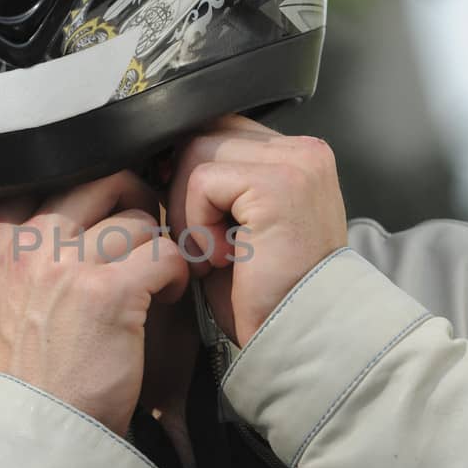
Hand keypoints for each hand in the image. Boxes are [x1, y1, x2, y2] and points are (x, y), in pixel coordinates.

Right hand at [0, 171, 190, 437]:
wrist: (42, 425)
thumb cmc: (33, 368)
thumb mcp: (6, 297)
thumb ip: (30, 251)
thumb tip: (74, 210)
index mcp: (3, 241)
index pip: (52, 176)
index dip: (92, 192)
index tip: (108, 214)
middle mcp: (32, 244)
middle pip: (101, 182)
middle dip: (134, 203)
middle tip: (146, 235)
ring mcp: (69, 264)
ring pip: (138, 219)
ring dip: (157, 247)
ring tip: (154, 281)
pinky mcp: (111, 292)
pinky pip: (164, 253)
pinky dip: (175, 273)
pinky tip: (166, 296)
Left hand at [166, 114, 347, 347]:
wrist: (295, 339)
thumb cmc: (265, 295)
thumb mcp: (234, 225)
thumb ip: (214, 183)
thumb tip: (164, 157)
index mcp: (296, 156)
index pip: (219, 128)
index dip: (189, 172)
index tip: (191, 218)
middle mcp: (303, 151)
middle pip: (202, 134)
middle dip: (184, 193)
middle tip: (206, 246)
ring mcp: (296, 163)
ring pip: (196, 152)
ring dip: (189, 211)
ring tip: (217, 254)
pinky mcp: (278, 185)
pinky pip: (203, 181)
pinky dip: (199, 223)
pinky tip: (224, 257)